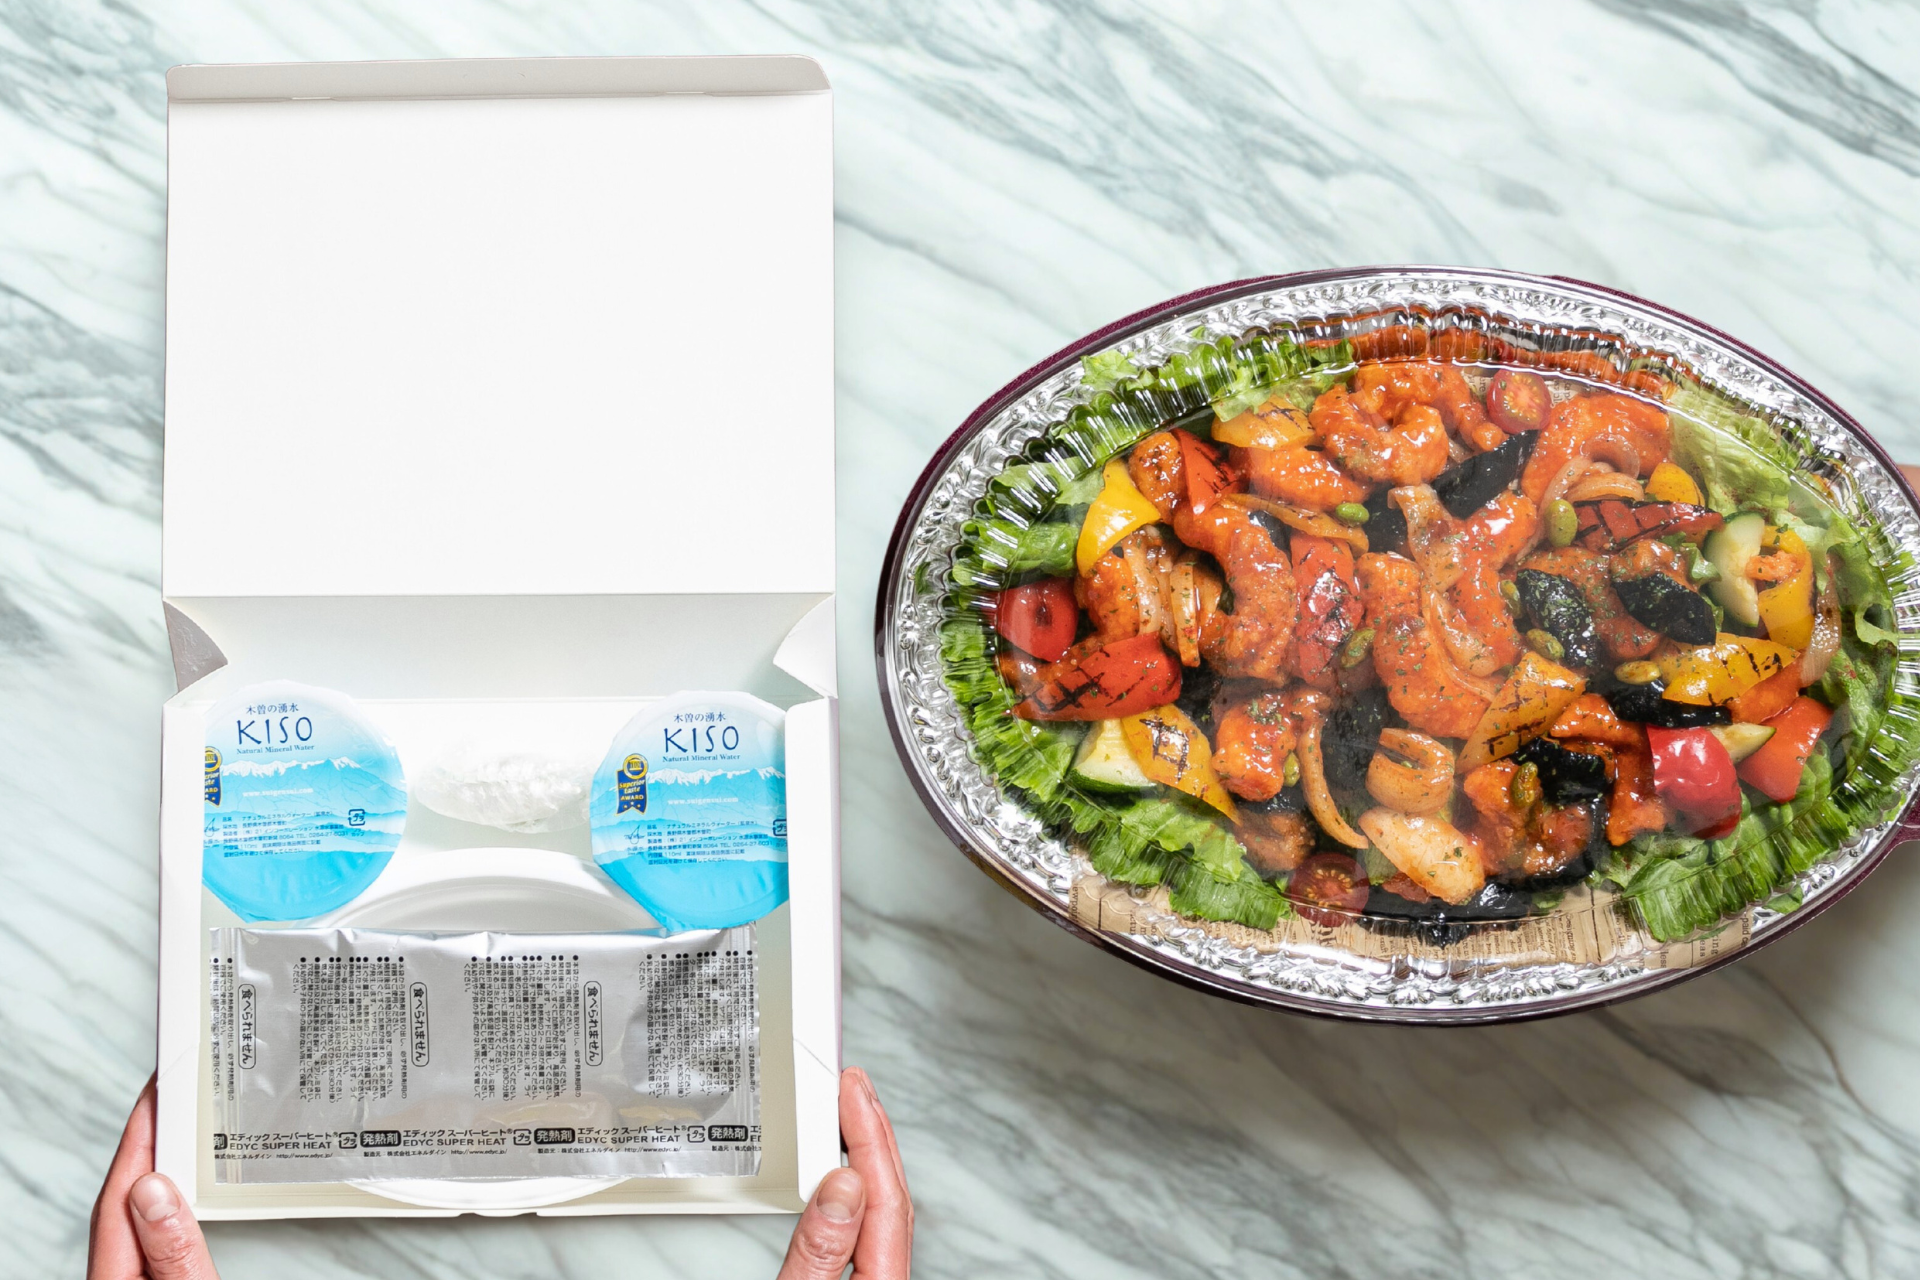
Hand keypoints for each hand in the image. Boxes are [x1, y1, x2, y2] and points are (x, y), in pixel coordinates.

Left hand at [88, 1076, 219, 1278]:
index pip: (121, 1191)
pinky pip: (152, 1227)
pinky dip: (170, 1196)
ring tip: (190, 1122)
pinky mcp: (147, 1276)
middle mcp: (114, 1271)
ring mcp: (128, 1273)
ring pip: (138, 1210)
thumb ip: (175, 1249)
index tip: (161, 1086)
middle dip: (152, 1137)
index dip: (142, 1134)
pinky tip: (188, 1184)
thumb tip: (155, 1188)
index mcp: (113, 1274)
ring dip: (163, 1163)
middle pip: (124, 1194)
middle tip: (179, 1087)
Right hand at [777, 1066, 912, 1278]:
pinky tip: (843, 1166)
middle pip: (891, 1195)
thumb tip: (842, 1187)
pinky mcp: (859, 1279)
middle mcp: (888, 1278)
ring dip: (867, 1152)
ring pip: (882, 1207)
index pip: (884, 1198)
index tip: (850, 1091)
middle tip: (854, 1084)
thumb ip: (820, 1250)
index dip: (866, 1136)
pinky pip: (866, 1221)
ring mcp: (876, 1278)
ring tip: (852, 1110)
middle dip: (873, 1131)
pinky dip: (856, 1182)